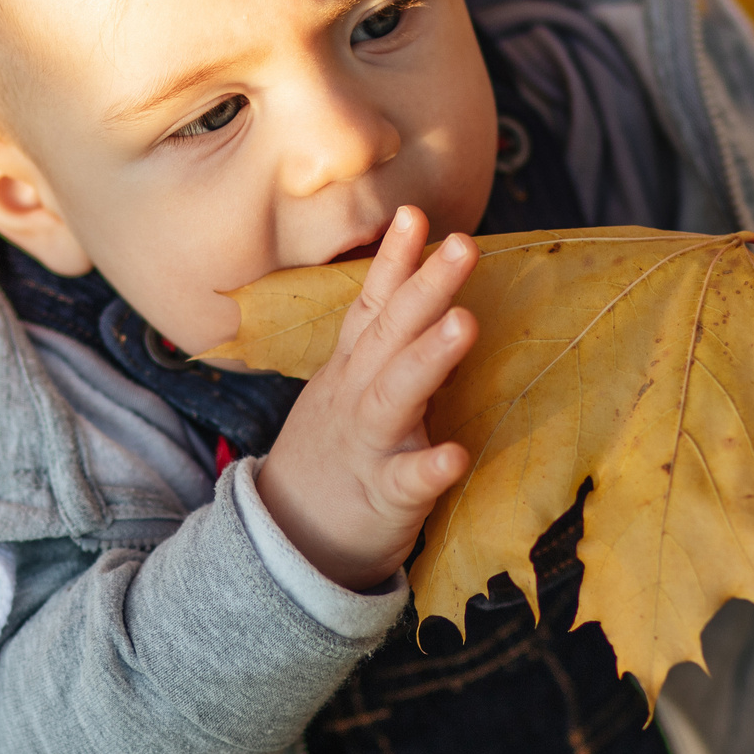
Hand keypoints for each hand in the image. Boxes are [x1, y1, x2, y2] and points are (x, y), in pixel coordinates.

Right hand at [256, 207, 477, 590]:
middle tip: (462, 245)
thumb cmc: (338, 457)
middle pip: (389, 334)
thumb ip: (386, 348)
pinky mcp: (382, 498)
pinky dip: (429, 468)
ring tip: (466, 322)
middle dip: (424, 286)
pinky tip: (456, 455)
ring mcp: (367, 445)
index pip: (373, 305)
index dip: (394, 261)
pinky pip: (405, 482)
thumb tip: (432, 296)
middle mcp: (356, 396)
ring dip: (429, 357)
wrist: (287, 540)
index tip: (416, 213)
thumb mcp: (349, 391)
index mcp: (353, 369)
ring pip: (394, 394)